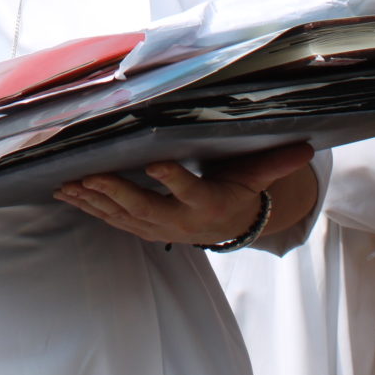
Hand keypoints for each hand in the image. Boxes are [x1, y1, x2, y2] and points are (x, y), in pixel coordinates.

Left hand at [53, 142, 315, 245]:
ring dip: (94, 202)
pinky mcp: (143, 229)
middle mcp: (180, 220)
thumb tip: (306, 145)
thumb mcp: (257, 178)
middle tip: (89, 176)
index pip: (190, 190)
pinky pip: (112, 220)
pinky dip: (90, 208)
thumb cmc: (239, 191)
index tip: (155, 164)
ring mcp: (158, 228)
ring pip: (122, 216)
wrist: (229, 226)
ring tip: (68, 184)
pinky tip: (68, 193)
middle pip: (145, 207)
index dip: (174, 179)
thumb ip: (275, 162)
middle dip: (115, 192)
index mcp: (208, 203)